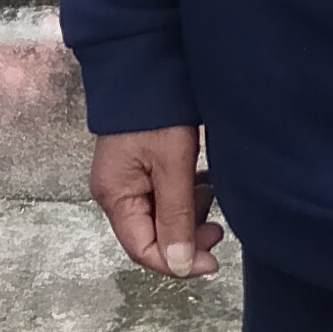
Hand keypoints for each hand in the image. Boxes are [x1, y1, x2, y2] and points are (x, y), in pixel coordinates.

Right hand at [89, 125, 220, 279]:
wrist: (146, 65)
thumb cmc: (156, 114)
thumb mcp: (172, 166)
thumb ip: (176, 217)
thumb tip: (179, 266)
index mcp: (115, 197)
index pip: (143, 249)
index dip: (178, 264)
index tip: (213, 261)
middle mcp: (116, 194)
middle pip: (151, 236)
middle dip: (186, 239)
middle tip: (218, 229)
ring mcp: (127, 181)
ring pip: (161, 218)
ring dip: (188, 216)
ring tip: (208, 191)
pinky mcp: (141, 168)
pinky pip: (163, 198)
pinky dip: (184, 199)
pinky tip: (200, 183)